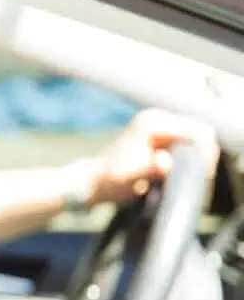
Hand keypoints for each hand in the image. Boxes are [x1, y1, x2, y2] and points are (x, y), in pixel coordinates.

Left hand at [86, 108, 219, 205]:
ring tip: (188, 176)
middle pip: (200, 131)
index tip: (202, 173)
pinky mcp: (161, 134)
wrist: (93, 181)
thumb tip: (165, 162)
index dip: (206, 152)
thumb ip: (150, 168)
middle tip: (198, 177)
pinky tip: (181, 172)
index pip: (197, 131)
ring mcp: (160, 124)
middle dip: (203, 154)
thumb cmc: (110, 180)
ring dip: (196, 156)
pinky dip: (189, 156)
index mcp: (153, 123)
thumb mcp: (130, 177)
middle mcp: (158, 118)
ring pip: (196, 137)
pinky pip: (187, 142)